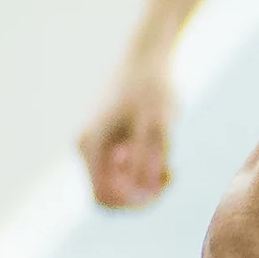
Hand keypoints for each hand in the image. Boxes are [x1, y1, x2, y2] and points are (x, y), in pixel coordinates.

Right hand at [78, 68, 173, 208]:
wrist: (148, 55)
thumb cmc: (153, 86)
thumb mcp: (156, 124)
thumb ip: (148, 157)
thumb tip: (142, 189)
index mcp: (91, 146)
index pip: (103, 197)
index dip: (132, 202)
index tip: (161, 187)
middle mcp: (87, 148)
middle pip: (109, 195)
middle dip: (141, 195)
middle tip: (171, 177)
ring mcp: (96, 146)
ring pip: (117, 186)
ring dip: (145, 186)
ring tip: (171, 169)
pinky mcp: (108, 143)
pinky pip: (121, 174)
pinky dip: (143, 174)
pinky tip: (165, 162)